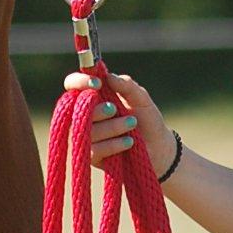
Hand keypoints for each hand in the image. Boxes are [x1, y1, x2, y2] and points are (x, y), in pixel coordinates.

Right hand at [63, 71, 177, 178]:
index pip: (73, 85)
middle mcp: (85, 115)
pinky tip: (129, 142)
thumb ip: (126, 85)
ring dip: (112, 127)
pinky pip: (94, 150)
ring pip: (87, 131)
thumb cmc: (147, 118)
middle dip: (98, 110)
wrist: (159, 148)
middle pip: (77, 109)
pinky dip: (113, 144)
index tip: (98, 84)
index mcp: (94, 97)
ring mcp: (86, 136)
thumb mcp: (140, 98)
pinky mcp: (91, 156)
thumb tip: (107, 76)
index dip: (79, 82)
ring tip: (132, 124)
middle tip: (115, 109)